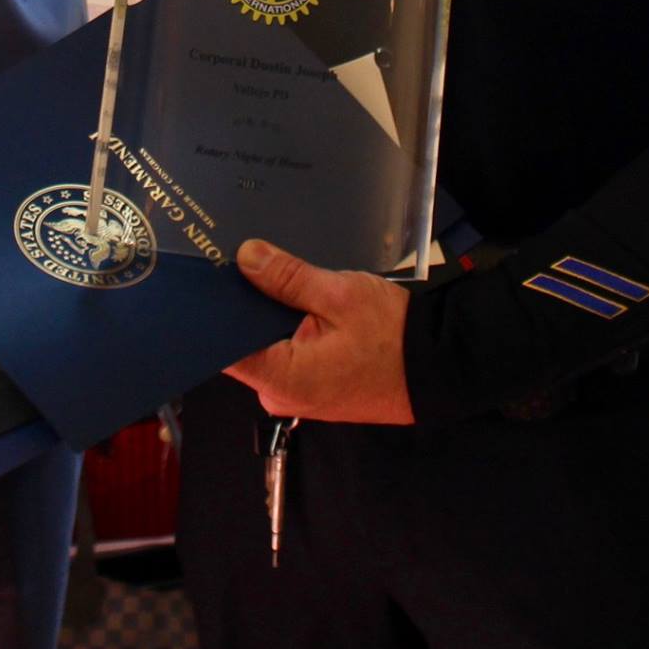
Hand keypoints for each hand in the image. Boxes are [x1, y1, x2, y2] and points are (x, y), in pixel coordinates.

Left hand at [225, 238, 414, 424]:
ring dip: (270, 310)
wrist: (440, 367)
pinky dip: (289, 323)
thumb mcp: (340, 295)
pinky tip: (293, 292)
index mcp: (282, 379)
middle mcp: (281, 393)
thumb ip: (288, 278)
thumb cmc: (394, 336)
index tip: (208, 273)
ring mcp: (297, 392)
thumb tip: (245, 256)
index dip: (215, 309)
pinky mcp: (312, 385)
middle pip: (244, 341)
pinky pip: (287, 350)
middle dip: (246, 301)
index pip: (224, 347)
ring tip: (269, 267)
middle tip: (240, 256)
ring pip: (266, 342)